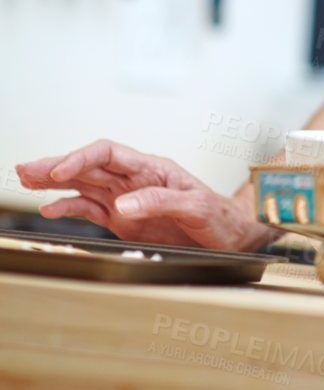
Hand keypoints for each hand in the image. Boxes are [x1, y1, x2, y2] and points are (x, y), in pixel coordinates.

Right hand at [16, 140, 275, 252]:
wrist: (233, 236)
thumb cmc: (221, 216)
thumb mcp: (198, 206)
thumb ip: (162, 201)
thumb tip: (124, 203)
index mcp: (153, 169)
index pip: (109, 153)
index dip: (82, 158)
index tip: (61, 171)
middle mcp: (136, 180)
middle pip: (89, 166)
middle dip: (56, 166)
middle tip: (25, 169)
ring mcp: (128, 200)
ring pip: (84, 185)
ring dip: (55, 182)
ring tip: (26, 179)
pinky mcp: (124, 220)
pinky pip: (91, 209)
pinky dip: (69, 207)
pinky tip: (50, 207)